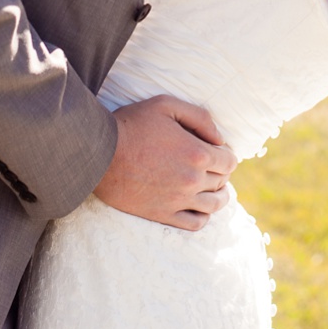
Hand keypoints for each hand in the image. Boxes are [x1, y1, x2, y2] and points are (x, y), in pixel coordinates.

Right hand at [92, 94, 236, 231]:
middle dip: (220, 173)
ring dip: (218, 196)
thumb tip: (219, 137)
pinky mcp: (163, 214)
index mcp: (198, 154)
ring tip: (212, 190)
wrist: (98, 153)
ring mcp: (179, 200)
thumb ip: (199, 117)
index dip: (226, 154)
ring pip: (214, 205)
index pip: (230, 161)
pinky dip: (203, 216)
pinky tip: (198, 207)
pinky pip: (195, 223)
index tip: (216, 151)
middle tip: (210, 167)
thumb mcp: (165, 105)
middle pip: (222, 181)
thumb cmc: (130, 125)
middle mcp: (193, 180)